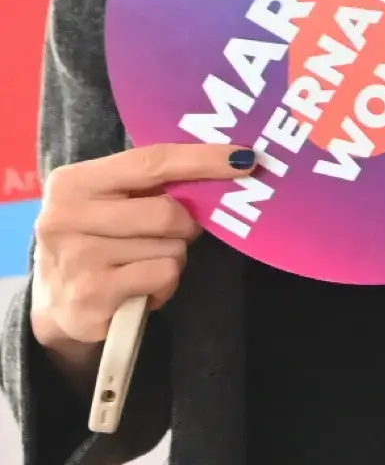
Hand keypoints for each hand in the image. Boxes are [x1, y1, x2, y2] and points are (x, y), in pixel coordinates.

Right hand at [26, 142, 248, 380]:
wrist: (59, 306)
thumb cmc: (100, 243)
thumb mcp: (113, 204)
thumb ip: (155, 184)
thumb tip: (230, 165)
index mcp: (72, 183)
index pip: (151, 161)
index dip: (203, 159)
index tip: (245, 158)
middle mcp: (65, 217)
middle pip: (168, 211)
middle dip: (186, 225)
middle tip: (173, 235)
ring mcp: (76, 258)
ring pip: (171, 247)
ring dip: (173, 257)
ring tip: (142, 265)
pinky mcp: (92, 294)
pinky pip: (164, 275)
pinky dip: (166, 283)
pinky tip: (140, 288)